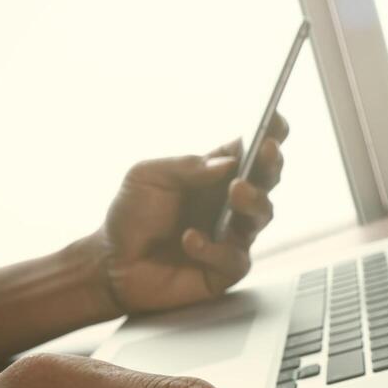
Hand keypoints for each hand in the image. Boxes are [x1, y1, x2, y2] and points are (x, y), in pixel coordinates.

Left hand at [93, 115, 288, 313]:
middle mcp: (229, 202)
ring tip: (236, 192)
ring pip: (263, 215)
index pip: (248, 150)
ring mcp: (232, 235)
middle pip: (267, 179)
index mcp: (214, 175)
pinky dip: (213, 248)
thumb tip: (228, 163)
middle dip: (271, 163)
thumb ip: (186, 166)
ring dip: (254, 200)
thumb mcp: (146, 177)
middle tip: (266, 152)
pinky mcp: (225, 268)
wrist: (112, 264)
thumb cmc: (131, 217)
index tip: (276, 119)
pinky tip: (190, 239)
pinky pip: (234, 257)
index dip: (269, 133)